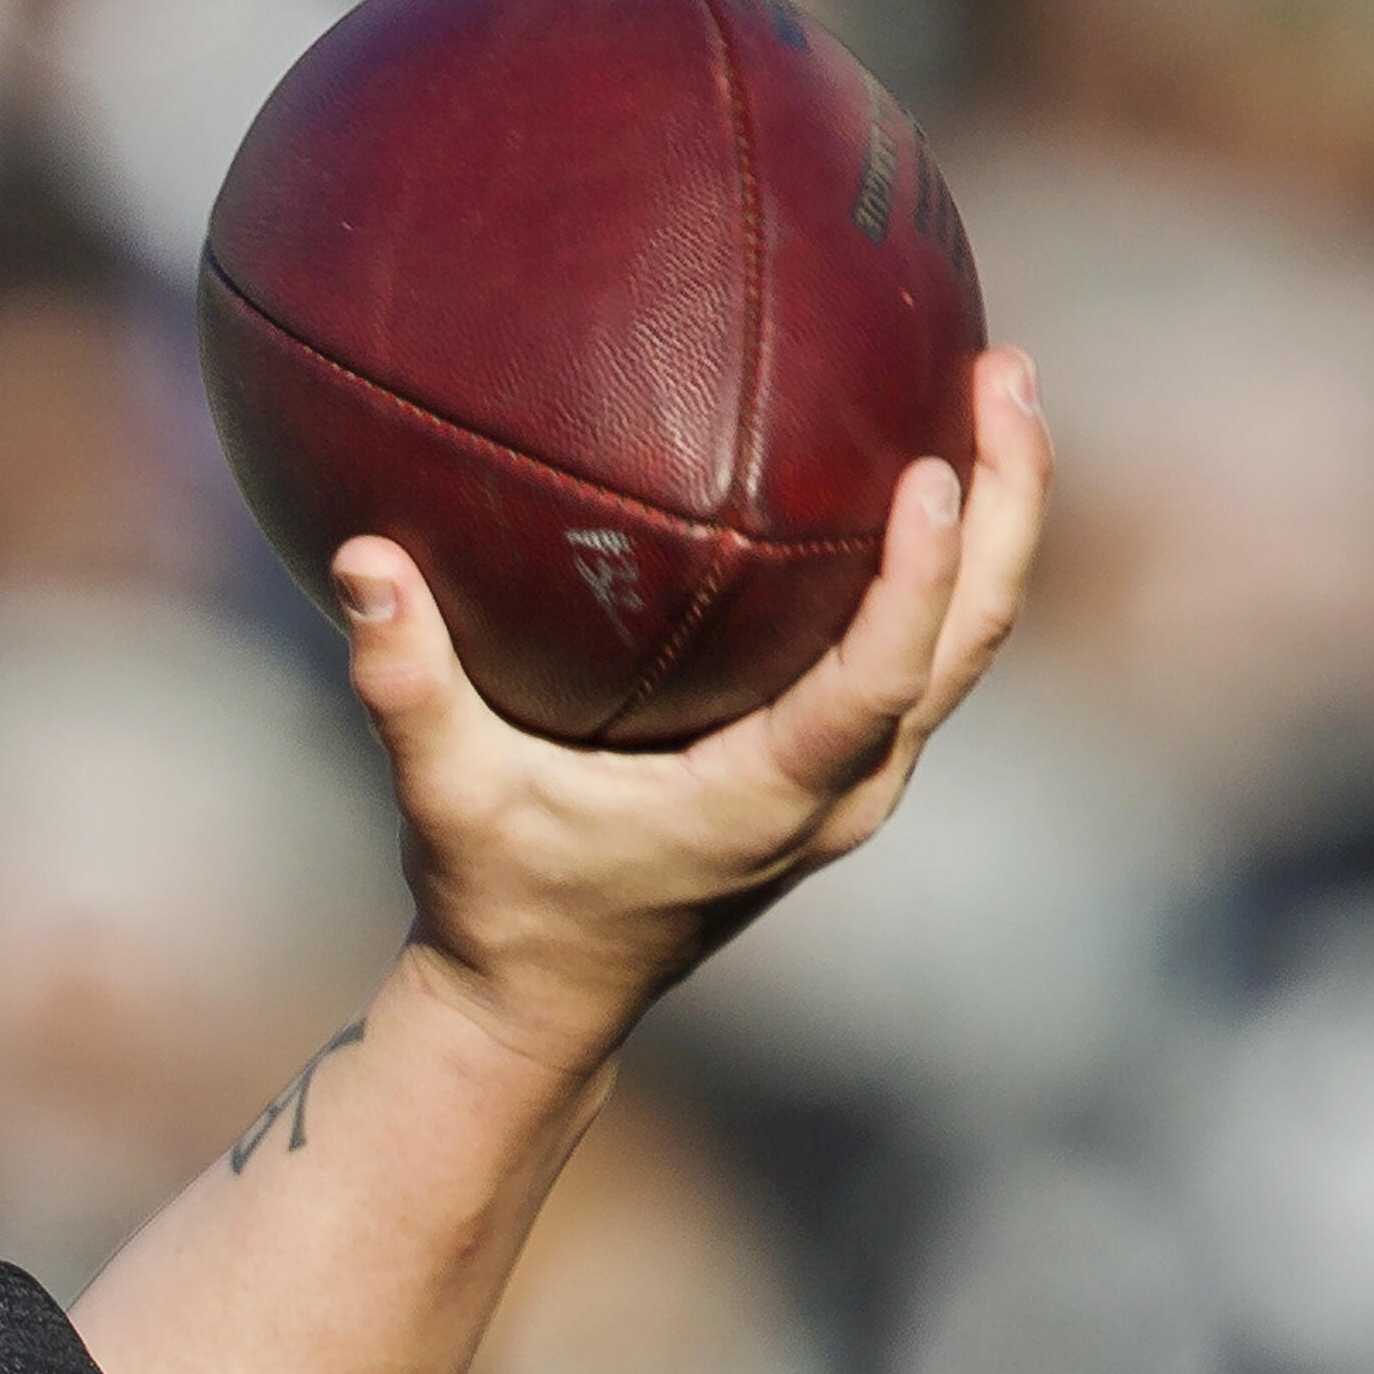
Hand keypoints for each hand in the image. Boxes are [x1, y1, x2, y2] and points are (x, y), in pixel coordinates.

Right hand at [340, 347, 1050, 1076]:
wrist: (544, 1002)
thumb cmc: (499, 903)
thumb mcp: (446, 799)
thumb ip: (407, 685)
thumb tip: (362, 560)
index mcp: (773, 798)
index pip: (882, 678)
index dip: (922, 578)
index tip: (936, 469)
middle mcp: (842, 791)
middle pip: (971, 638)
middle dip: (1011, 504)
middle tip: (1005, 371)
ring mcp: (854, 782)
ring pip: (968, 641)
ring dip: (998, 521)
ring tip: (995, 387)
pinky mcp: (837, 767)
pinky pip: (922, 650)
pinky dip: (943, 561)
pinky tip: (920, 469)